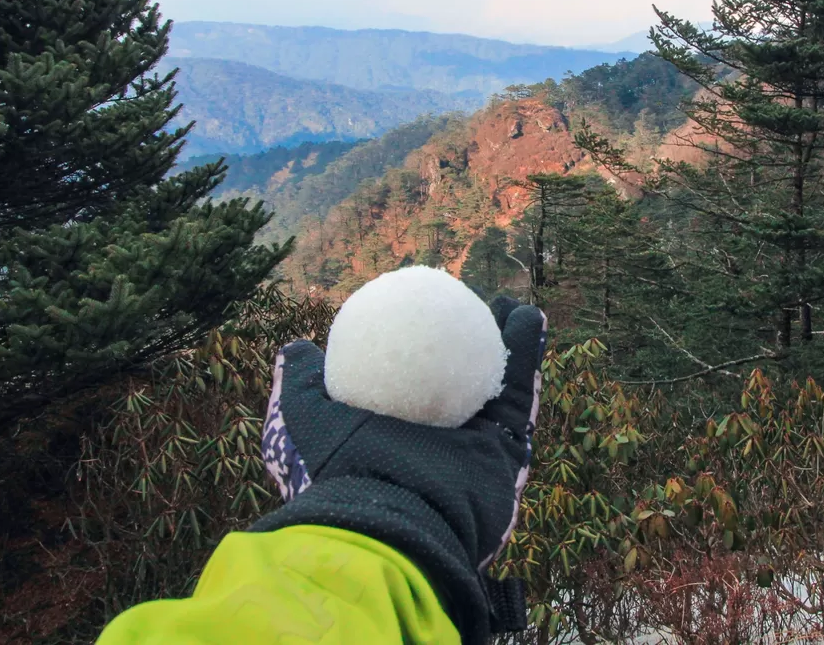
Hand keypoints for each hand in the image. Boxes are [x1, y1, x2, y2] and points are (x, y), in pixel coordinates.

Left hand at [254, 295, 545, 642]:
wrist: (396, 521)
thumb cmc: (346, 470)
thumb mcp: (312, 420)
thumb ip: (304, 383)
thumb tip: (296, 348)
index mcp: (396, 434)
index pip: (410, 379)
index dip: (418, 343)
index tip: (417, 307)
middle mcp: (439, 442)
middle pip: (460, 379)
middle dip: (468, 343)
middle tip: (465, 304)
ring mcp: (476, 446)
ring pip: (497, 381)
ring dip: (506, 339)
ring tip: (506, 303)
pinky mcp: (509, 448)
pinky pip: (521, 391)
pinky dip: (527, 352)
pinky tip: (525, 315)